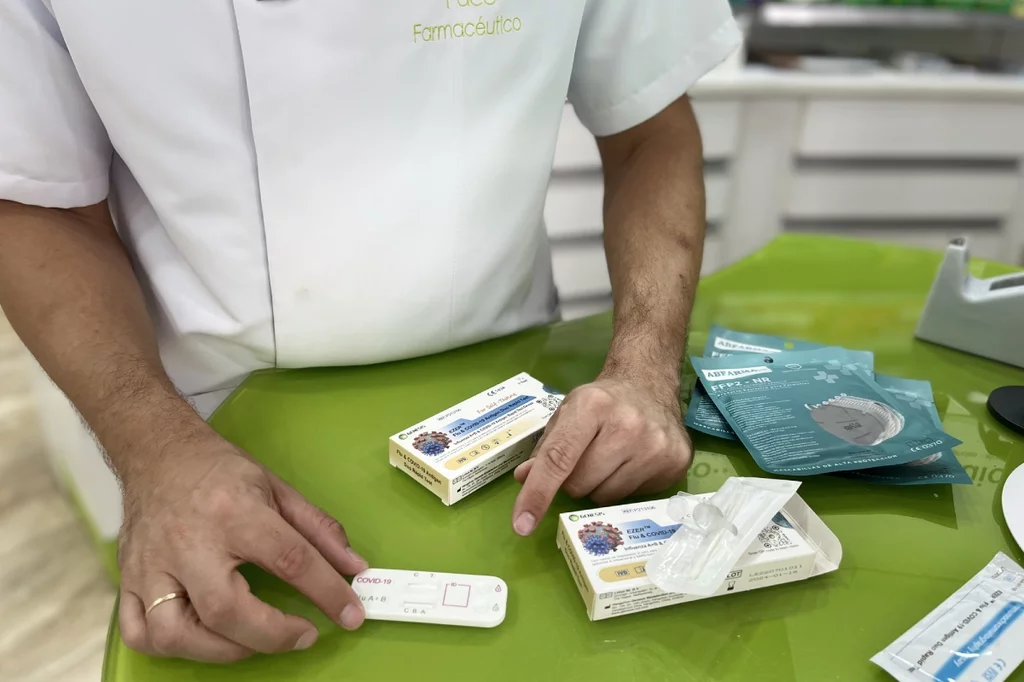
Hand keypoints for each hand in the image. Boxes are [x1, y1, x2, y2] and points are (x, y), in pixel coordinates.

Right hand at [116, 434, 368, 662]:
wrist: (158, 452)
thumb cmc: (220, 472)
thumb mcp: (278, 489)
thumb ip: (319, 530)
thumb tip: (355, 567)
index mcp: (235, 512)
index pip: (289, 560)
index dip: (326, 592)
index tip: (351, 614)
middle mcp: (189, 543)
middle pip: (225, 610)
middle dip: (271, 635)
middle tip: (302, 636)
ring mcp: (151, 566)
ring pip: (174, 633)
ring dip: (221, 651)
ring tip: (254, 641)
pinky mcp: (127, 581)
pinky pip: (139, 634)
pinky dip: (172, 649)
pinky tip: (204, 640)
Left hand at [510, 374, 691, 535]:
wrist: (649, 386)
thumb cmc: (603, 402)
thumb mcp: (568, 412)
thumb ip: (546, 447)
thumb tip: (525, 479)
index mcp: (592, 406)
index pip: (559, 458)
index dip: (537, 493)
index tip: (522, 524)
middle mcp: (627, 425)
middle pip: (579, 485)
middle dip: (573, 480)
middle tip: (586, 457)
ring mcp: (656, 446)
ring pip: (605, 498)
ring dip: (599, 486)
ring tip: (611, 459)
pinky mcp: (675, 464)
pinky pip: (633, 499)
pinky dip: (624, 487)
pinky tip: (632, 462)